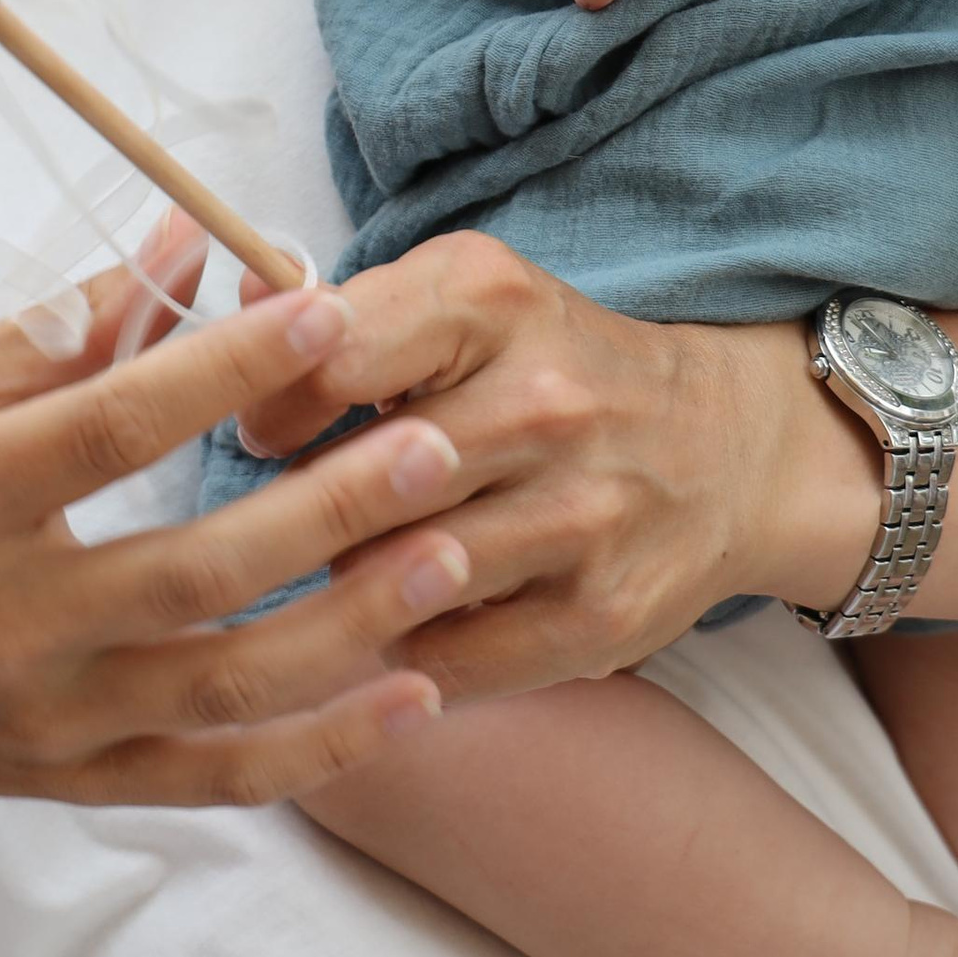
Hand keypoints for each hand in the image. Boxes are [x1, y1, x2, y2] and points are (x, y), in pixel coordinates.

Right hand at [0, 270, 477, 853]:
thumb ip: (68, 327)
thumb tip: (192, 237)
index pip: (109, 429)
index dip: (222, 371)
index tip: (323, 310)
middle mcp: (4, 619)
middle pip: (192, 569)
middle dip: (326, 509)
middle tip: (435, 446)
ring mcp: (48, 717)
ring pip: (226, 684)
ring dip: (350, 627)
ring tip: (453, 556)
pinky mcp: (80, 782)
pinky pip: (219, 778)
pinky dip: (323, 750)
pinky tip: (415, 697)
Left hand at [238, 233, 879, 699]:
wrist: (728, 449)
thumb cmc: (554, 368)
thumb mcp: (466, 301)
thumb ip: (349, 319)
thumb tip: (229, 339)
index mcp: (493, 299)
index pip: (330, 353)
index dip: (271, 402)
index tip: (263, 432)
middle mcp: (547, 401)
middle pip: (359, 477)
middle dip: (304, 508)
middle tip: (292, 516)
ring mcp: (581, 514)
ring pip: (396, 574)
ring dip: (350, 583)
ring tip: (352, 565)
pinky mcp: (600, 616)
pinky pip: (447, 657)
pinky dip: (402, 650)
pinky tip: (399, 624)